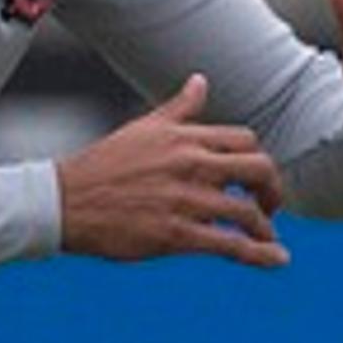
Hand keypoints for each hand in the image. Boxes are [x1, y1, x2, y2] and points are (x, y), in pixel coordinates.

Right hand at [55, 74, 290, 267]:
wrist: (65, 202)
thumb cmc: (102, 166)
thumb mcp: (144, 128)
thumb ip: (179, 109)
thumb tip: (200, 81)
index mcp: (185, 138)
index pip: (245, 141)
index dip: (258, 160)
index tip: (254, 179)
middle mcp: (192, 165)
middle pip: (259, 170)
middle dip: (273, 190)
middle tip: (270, 206)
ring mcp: (186, 201)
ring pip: (248, 212)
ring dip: (265, 229)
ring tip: (267, 240)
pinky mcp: (177, 235)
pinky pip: (232, 245)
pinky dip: (261, 255)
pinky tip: (277, 260)